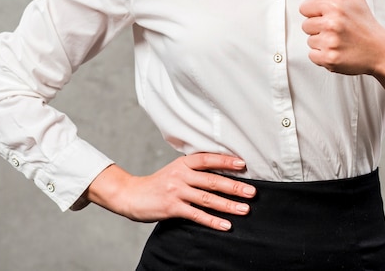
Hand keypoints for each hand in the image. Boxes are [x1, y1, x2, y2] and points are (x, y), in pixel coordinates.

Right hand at [87, 153, 255, 230]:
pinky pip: (196, 215)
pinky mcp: (172, 208)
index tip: (243, 164)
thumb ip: (194, 170)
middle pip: (212, 180)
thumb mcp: (175, 170)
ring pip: (207, 198)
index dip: (226, 161)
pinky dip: (212, 221)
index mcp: (183, 163)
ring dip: (228, 205)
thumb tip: (220, 173)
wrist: (132, 194)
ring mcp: (177, 191)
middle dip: (234, 186)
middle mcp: (181, 175)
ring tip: (245, 209)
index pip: (208, 159)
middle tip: (252, 191)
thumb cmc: (158, 183)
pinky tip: (225, 225)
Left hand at [299, 0, 384, 74]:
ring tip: (340, 41)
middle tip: (338, 30)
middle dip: (319, 28)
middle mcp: (331, 22)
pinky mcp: (330, 58)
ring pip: (310, 40)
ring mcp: (330, 41)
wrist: (382, 51)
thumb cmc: (365, 23)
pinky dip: (323, 56)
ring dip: (322, 42)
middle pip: (306, 25)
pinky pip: (313, 56)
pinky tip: (338, 51)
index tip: (331, 16)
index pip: (305, 8)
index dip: (317, 12)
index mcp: (334, 5)